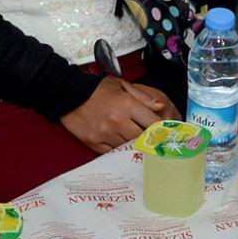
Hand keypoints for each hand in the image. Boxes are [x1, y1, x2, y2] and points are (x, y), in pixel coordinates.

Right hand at [60, 77, 177, 152]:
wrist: (68, 94)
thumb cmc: (97, 89)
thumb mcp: (122, 85)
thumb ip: (143, 97)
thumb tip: (161, 107)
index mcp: (127, 105)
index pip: (153, 123)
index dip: (163, 131)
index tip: (168, 135)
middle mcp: (118, 121)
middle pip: (143, 139)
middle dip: (151, 141)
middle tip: (157, 144)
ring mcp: (105, 134)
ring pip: (128, 147)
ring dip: (135, 146)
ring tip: (140, 145)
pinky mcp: (94, 142)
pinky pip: (112, 152)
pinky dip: (119, 150)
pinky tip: (123, 147)